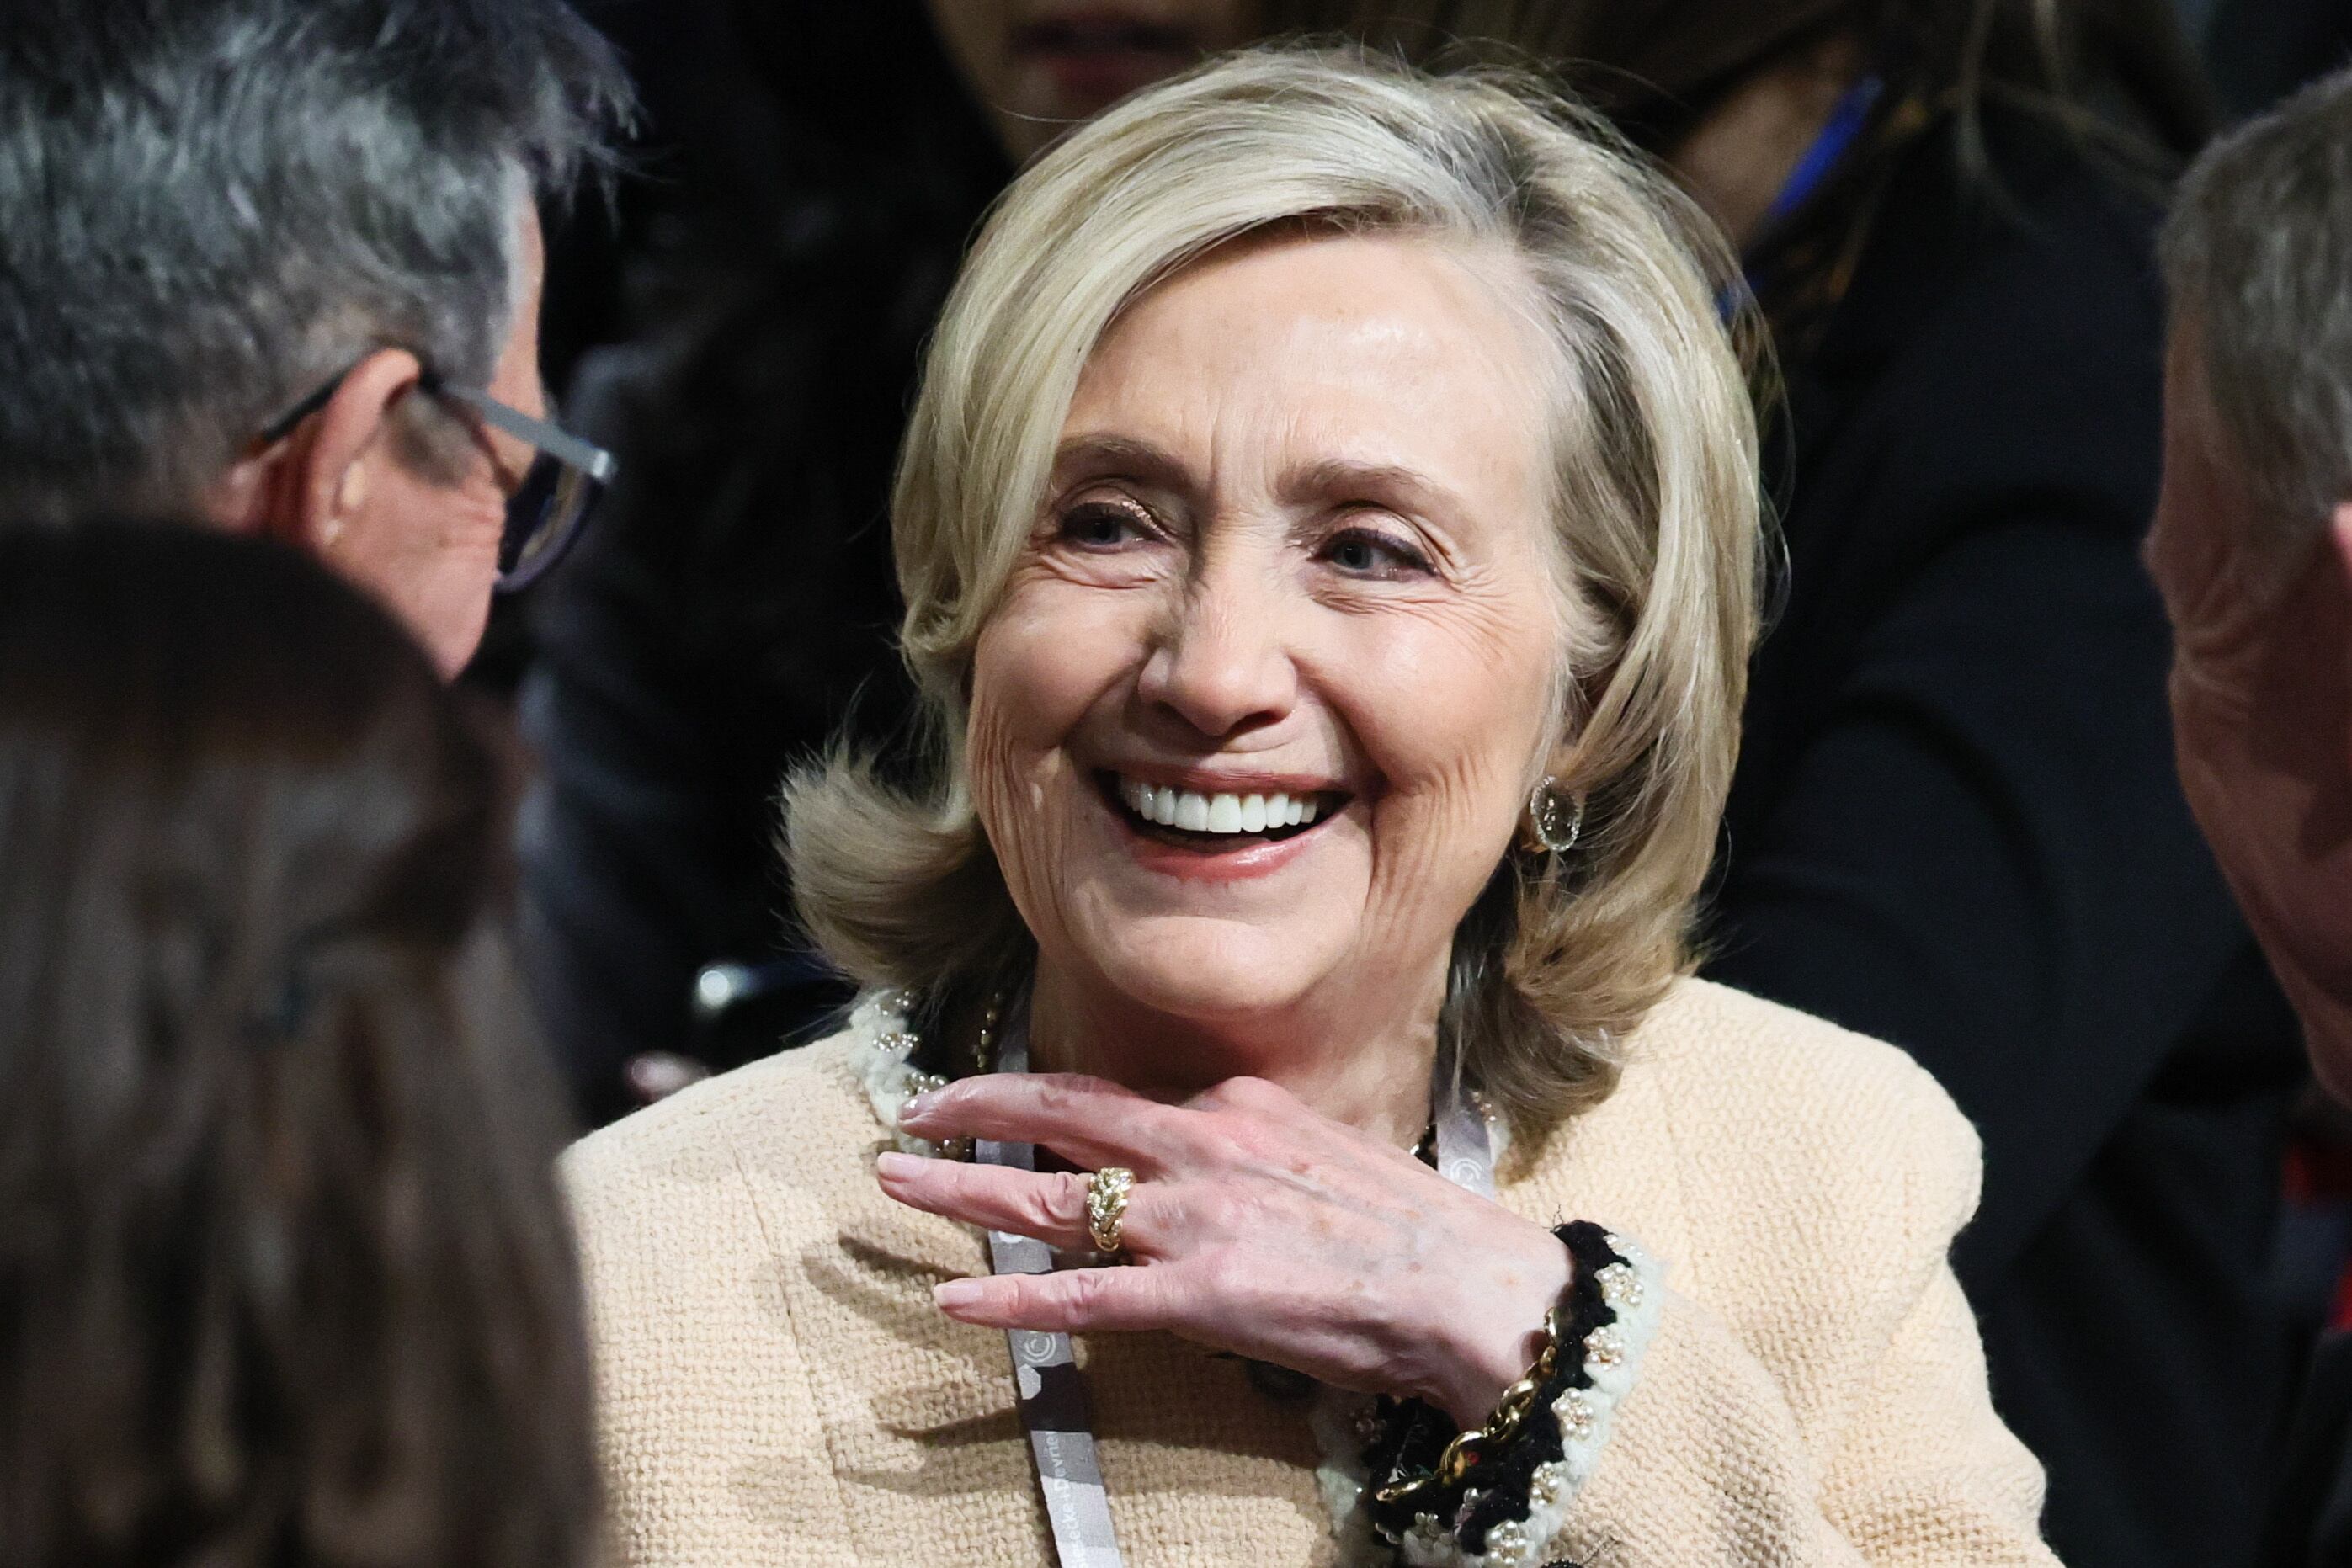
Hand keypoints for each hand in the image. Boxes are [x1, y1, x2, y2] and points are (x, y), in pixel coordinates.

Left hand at [878, 1072, 1570, 1425]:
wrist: (1474, 1288)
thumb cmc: (1418, 1231)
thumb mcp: (1329, 1154)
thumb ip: (1259, 1152)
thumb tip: (1218, 1172)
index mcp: (1236, 1108)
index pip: (1123, 1100)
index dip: (1052, 1103)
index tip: (1001, 1104)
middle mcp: (1203, 1145)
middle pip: (1062, 1112)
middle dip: (973, 1108)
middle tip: (912, 1110)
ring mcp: (1194, 1218)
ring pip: (1052, 1194)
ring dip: (962, 1188)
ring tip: (895, 1180)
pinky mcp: (1198, 1293)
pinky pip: (1081, 1295)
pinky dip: (1010, 1294)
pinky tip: (956, 1295)